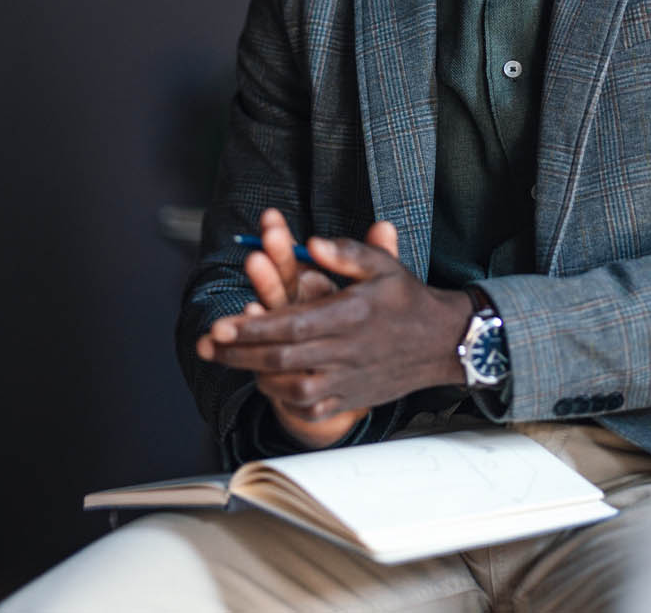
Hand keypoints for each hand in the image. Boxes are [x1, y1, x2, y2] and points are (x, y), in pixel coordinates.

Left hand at [200, 216, 472, 446]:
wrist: (444, 343)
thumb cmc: (407, 299)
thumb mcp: (383, 265)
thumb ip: (346, 252)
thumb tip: (309, 242)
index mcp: (352, 315)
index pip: (291, 326)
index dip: (252, 328)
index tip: (220, 325)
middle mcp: (348, 351)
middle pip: (282, 359)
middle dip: (238, 353)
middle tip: (206, 345)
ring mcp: (349, 380)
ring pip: (292, 388)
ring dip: (256, 376)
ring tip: (228, 360)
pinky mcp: (352, 399)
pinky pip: (312, 409)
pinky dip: (284, 400)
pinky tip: (267, 383)